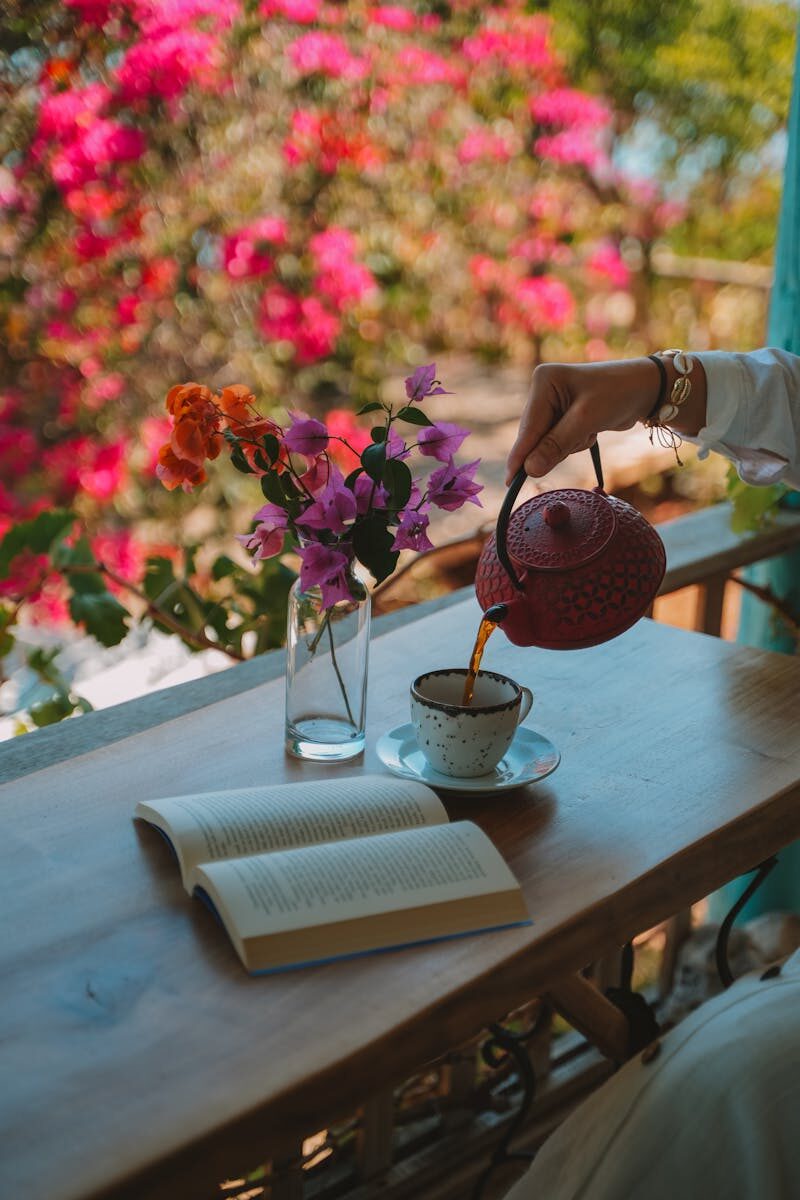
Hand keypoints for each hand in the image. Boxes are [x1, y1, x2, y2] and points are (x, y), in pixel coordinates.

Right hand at [505, 359, 660, 483]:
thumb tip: (530, 470)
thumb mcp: (586, 420)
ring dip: (570, 445)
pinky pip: (560, 442)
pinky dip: (576, 443)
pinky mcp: (563, 415)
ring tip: (592, 428)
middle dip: (558, 446)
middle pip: (536, 437)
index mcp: (543, 381)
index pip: (529, 427)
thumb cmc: (617, 395)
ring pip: (548, 443)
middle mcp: (544, 391)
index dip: (521, 456)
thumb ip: (556, 445)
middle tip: (584, 435)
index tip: (510, 482)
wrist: (645, 389)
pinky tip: (592, 430)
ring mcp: (553, 404)